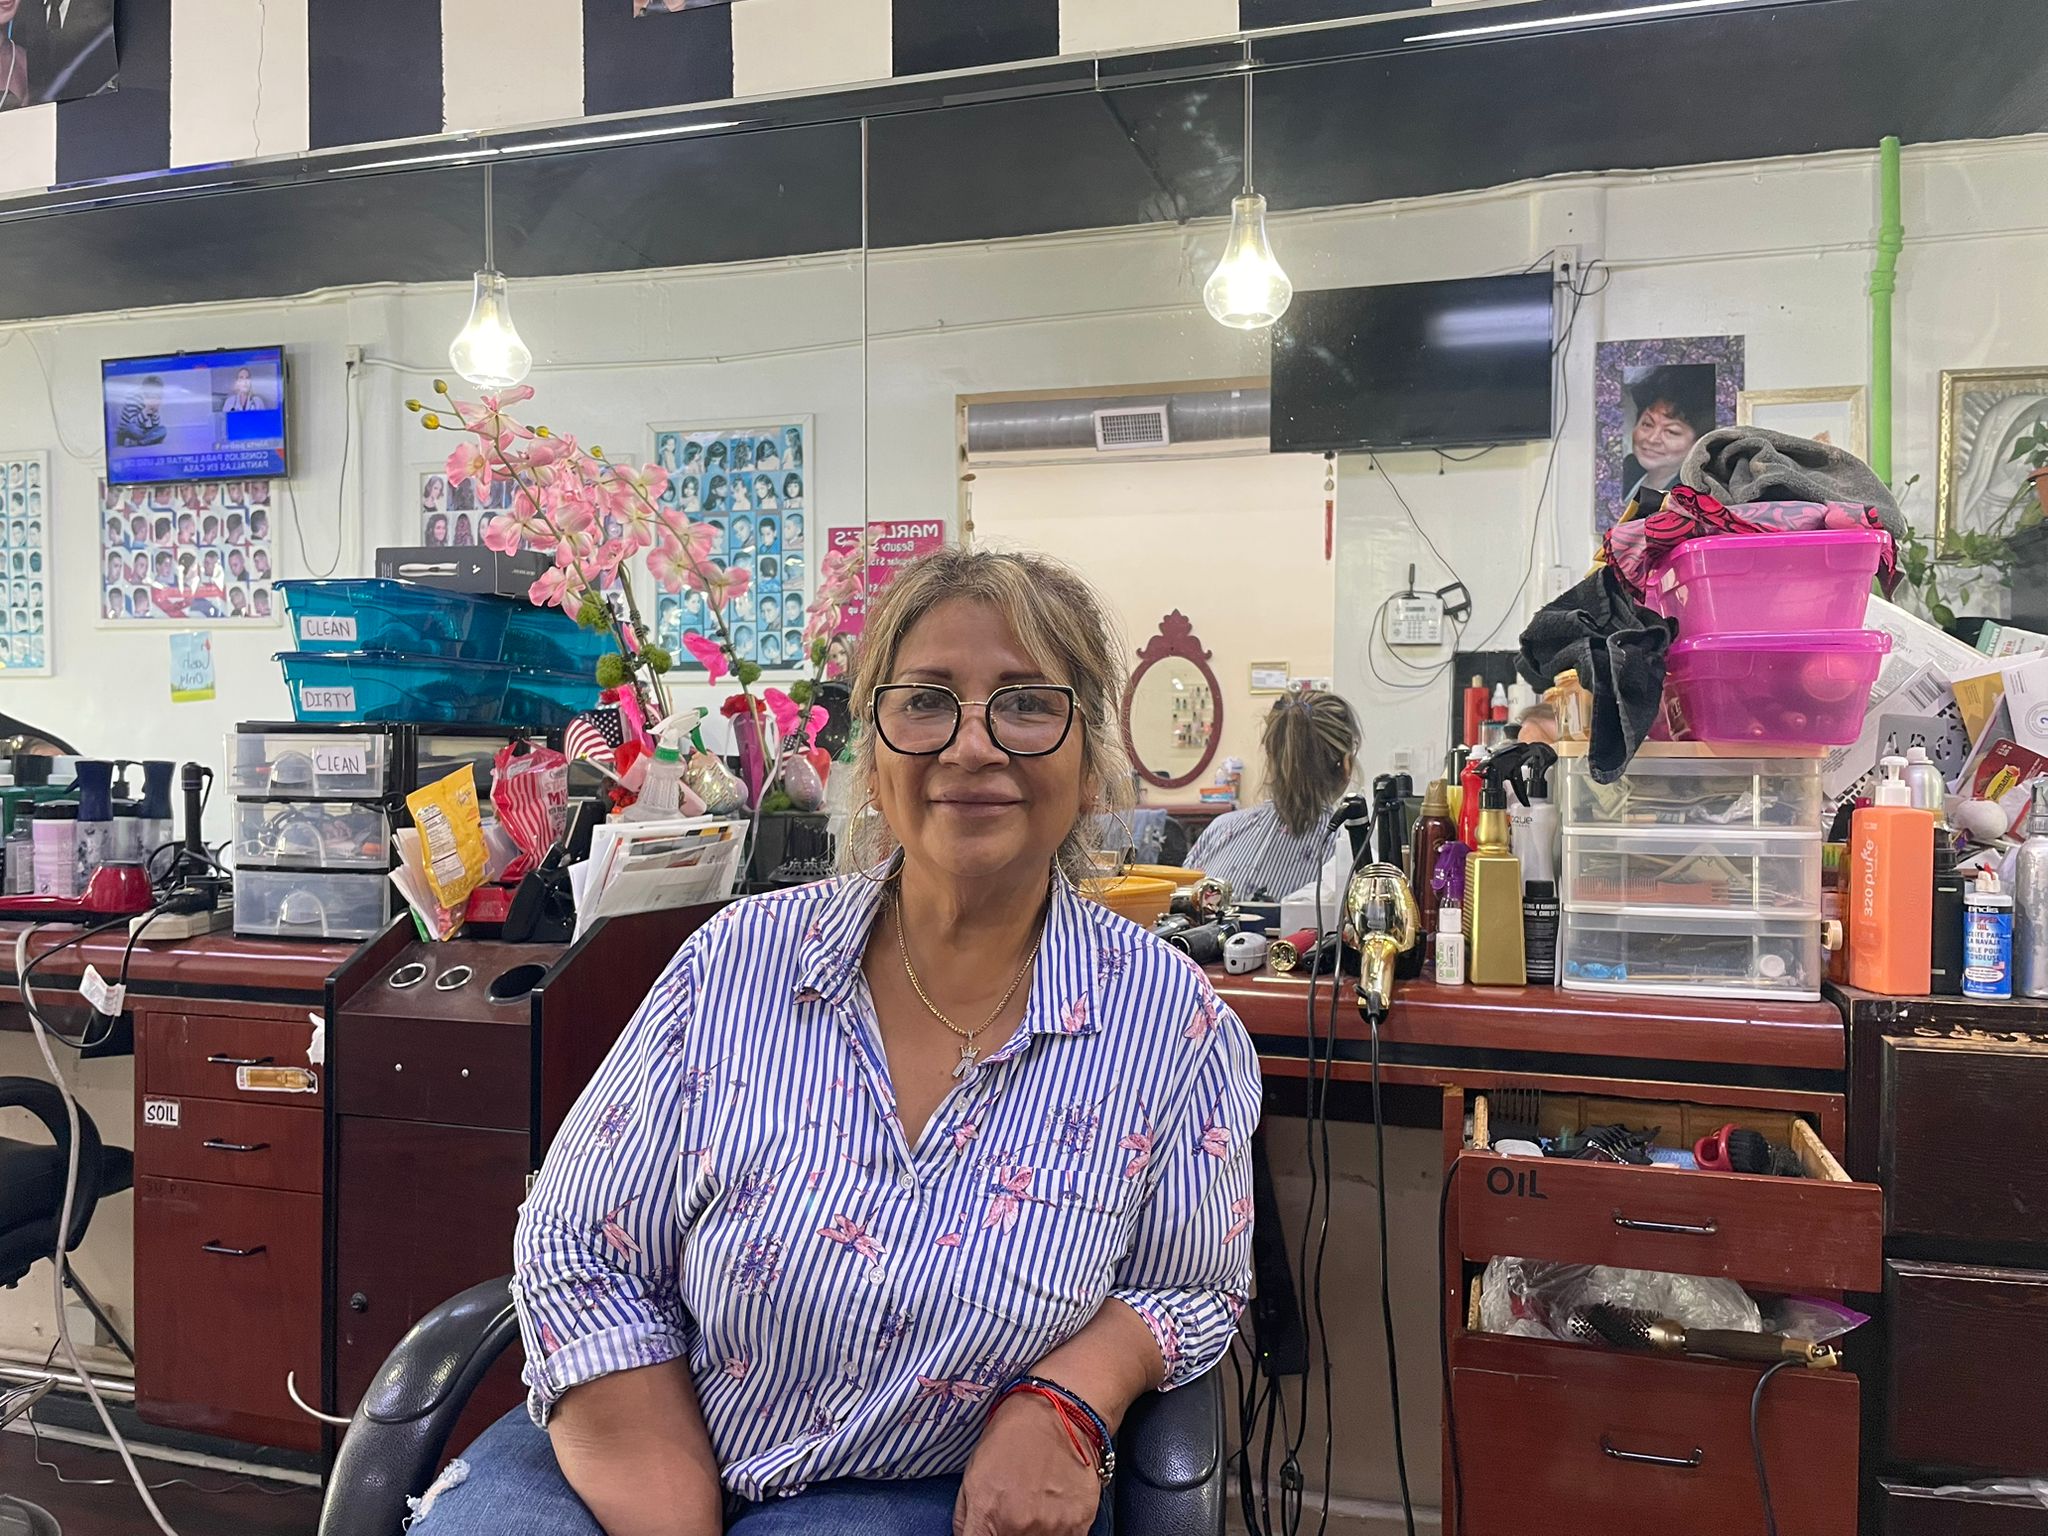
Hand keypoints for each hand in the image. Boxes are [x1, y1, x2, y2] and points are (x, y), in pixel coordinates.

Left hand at [954, 1392, 1103, 1535]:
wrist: (1060, 1412)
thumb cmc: (1013, 1435)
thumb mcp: (972, 1473)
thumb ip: (966, 1517)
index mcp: (987, 1515)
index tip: (990, 1530)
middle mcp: (1019, 1528)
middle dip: (1009, 1533)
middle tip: (1015, 1509)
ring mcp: (1052, 1530)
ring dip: (1036, 1532)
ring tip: (1036, 1506)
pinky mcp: (1080, 1525)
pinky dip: (1058, 1531)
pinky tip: (1055, 1508)